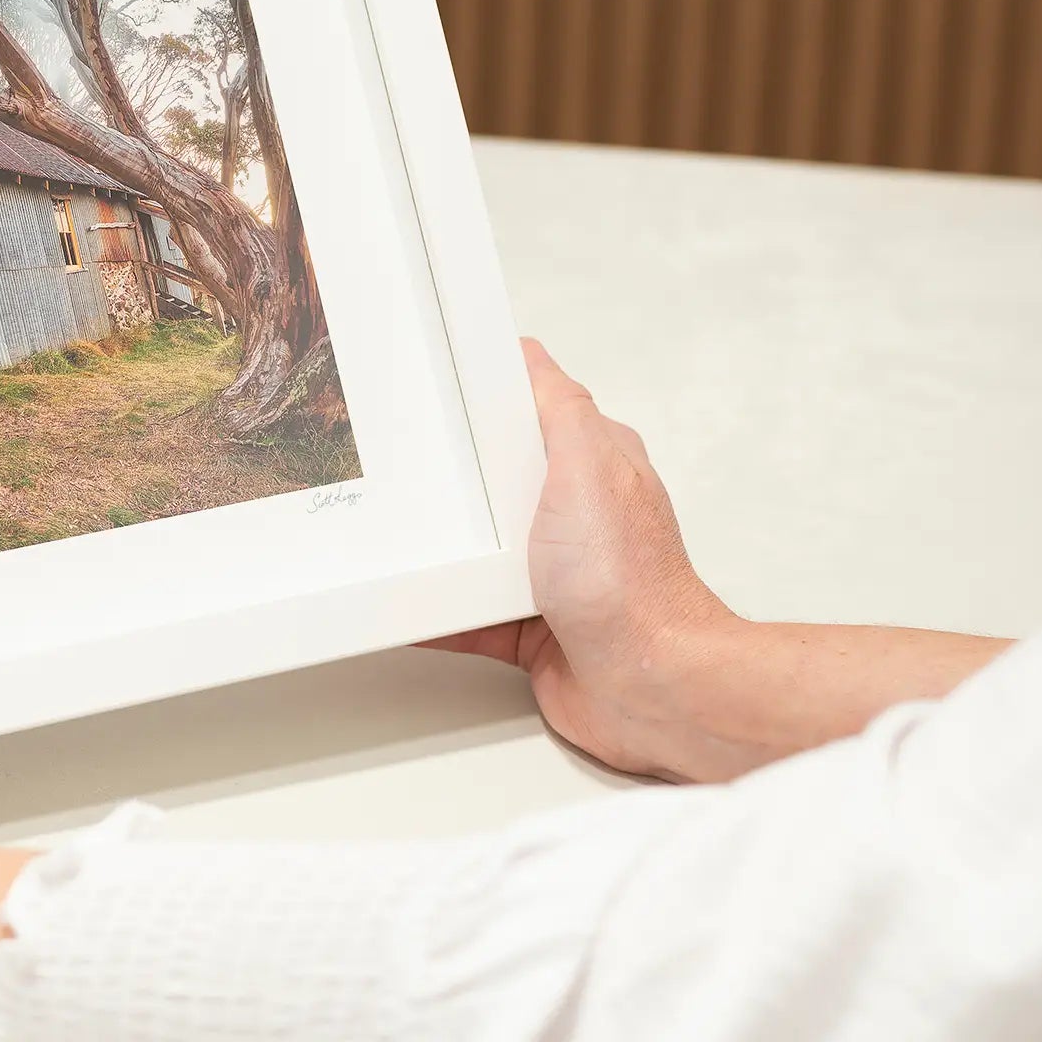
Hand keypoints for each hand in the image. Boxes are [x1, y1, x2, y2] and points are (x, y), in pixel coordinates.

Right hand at [433, 340, 739, 780]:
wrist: (649, 687)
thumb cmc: (630, 582)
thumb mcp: (589, 466)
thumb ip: (560, 407)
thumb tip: (529, 354)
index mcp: (593, 465)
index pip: (532, 411)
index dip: (485, 398)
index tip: (433, 386)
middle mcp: (573, 516)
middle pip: (494, 479)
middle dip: (451, 477)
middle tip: (399, 463)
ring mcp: (551, 573)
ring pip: (477, 548)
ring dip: (441, 546)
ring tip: (392, 531)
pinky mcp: (530, 627)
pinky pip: (466, 611)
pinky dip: (434, 610)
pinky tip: (401, 602)